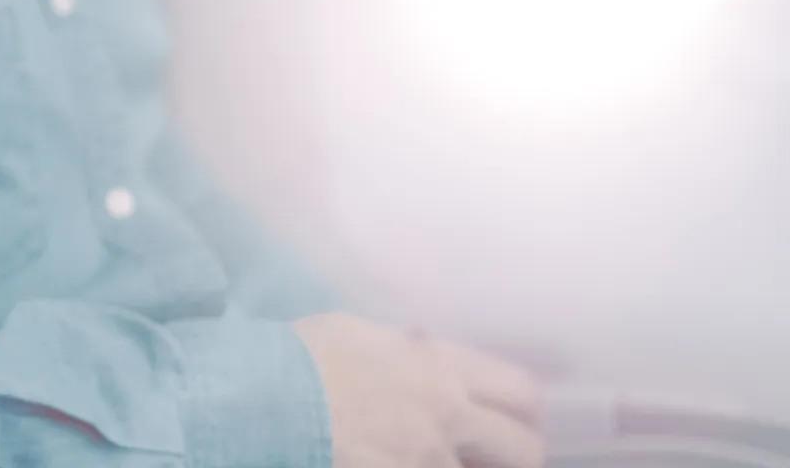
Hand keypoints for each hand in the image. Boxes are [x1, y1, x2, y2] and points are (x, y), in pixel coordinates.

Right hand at [293, 313, 544, 467]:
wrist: (264, 402)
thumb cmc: (301, 358)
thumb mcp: (360, 334)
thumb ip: (405, 353)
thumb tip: (421, 357)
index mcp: (440, 368)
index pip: (521, 391)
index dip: (521, 409)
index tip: (511, 417)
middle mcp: (449, 418)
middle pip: (524, 450)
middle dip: (515, 455)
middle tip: (492, 456)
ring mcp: (427, 463)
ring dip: (460, 466)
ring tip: (429, 458)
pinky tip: (395, 463)